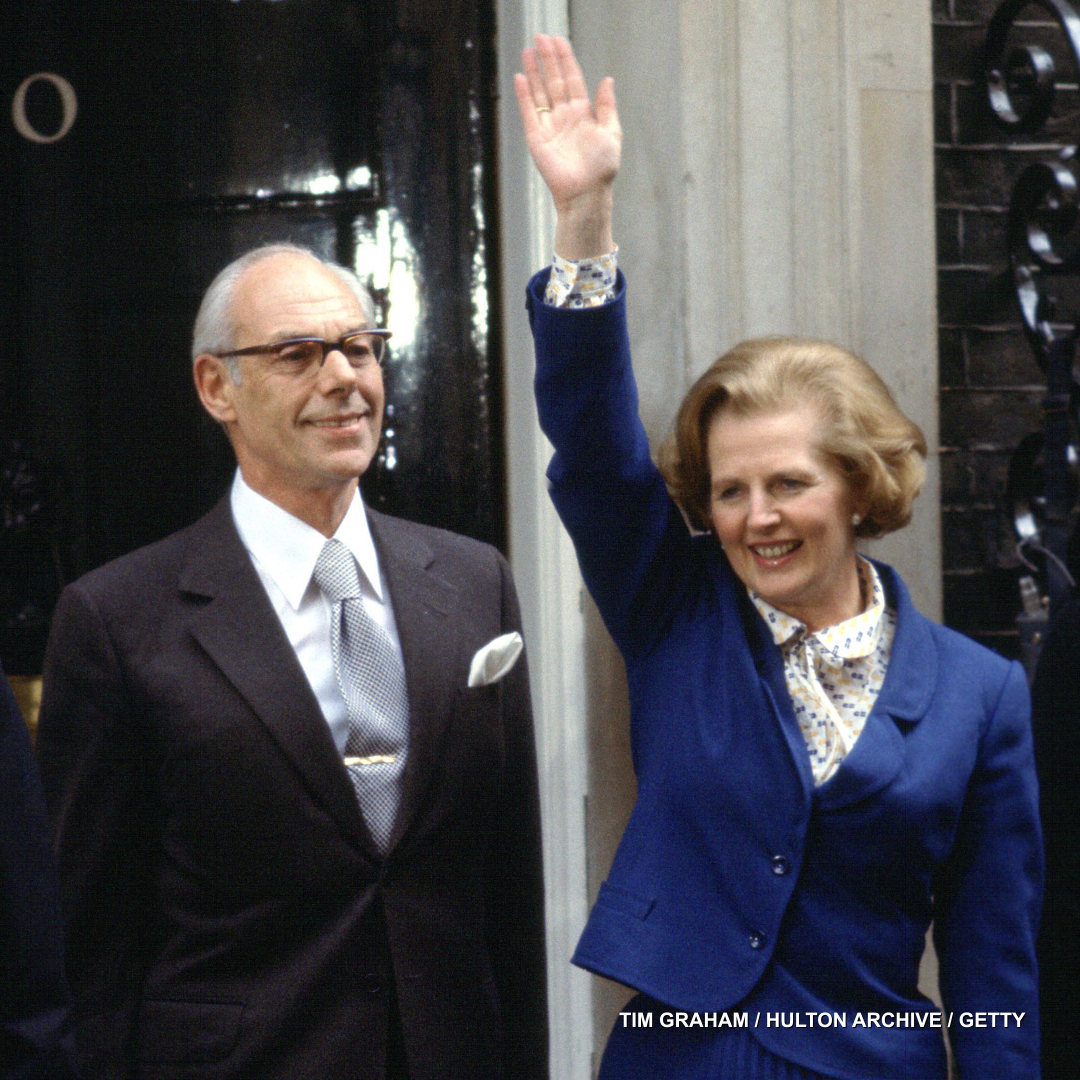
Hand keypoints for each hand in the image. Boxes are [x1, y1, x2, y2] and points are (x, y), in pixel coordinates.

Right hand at [515, 34, 620, 258]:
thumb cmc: (602, 168)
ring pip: (540, 93)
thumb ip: (607, 106)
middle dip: (548, 59)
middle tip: (540, 37)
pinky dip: (524, 95)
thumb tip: (607, 79)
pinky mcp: (537, 139)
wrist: (586, 193)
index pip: (572, 79)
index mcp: (583, 113)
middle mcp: (565, 117)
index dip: (565, 59)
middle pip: (554, 81)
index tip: (558, 40)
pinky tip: (520, 77)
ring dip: (534, 72)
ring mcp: (550, 127)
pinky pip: (529, 113)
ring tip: (529, 50)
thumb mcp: (612, 133)